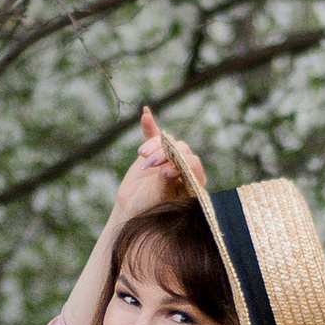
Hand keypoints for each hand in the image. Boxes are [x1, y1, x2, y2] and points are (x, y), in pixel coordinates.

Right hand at [108, 105, 187, 229]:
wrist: (132, 209)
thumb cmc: (150, 209)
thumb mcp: (159, 199)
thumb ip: (166, 183)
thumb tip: (171, 169)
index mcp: (193, 180)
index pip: (192, 163)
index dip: (179, 161)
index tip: (162, 169)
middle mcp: (184, 166)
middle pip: (179, 149)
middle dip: (163, 153)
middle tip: (148, 164)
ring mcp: (169, 158)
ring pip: (165, 142)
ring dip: (153, 144)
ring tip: (141, 155)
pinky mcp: (154, 153)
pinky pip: (153, 136)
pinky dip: (149, 126)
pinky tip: (146, 114)